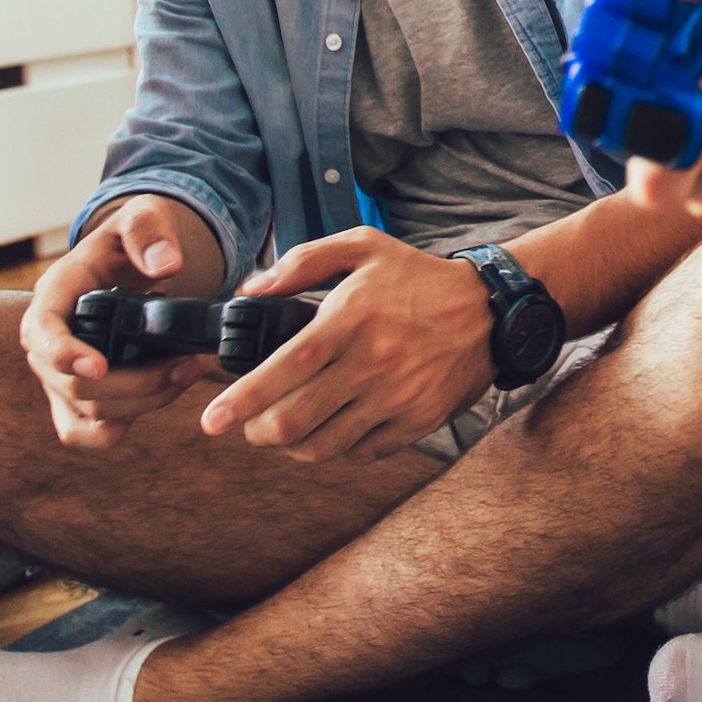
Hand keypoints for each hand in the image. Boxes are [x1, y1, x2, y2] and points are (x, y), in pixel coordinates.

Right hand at [24, 197, 216, 449]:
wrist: (132, 262)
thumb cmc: (132, 239)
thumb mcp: (142, 217)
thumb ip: (149, 231)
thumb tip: (165, 265)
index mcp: (54, 295)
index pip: (42, 333)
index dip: (64, 354)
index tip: (100, 367)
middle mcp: (47, 341)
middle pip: (74, 385)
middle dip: (136, 383)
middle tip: (188, 364)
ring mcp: (58, 374)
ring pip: (88, 413)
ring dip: (142, 402)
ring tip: (186, 373)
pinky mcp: (76, 398)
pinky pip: (87, 433)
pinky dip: (123, 425)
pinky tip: (160, 396)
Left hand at [201, 229, 494, 464]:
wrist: (491, 311)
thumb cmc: (417, 278)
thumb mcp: (363, 247)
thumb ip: (301, 261)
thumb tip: (252, 289)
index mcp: (351, 318)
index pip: (285, 368)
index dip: (243, 399)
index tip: (211, 420)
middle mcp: (373, 362)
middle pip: (296, 418)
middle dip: (256, 431)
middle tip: (246, 425)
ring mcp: (397, 398)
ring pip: (324, 445)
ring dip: (289, 447)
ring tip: (280, 432)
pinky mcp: (417, 422)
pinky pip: (360, 453)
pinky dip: (333, 450)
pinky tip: (326, 431)